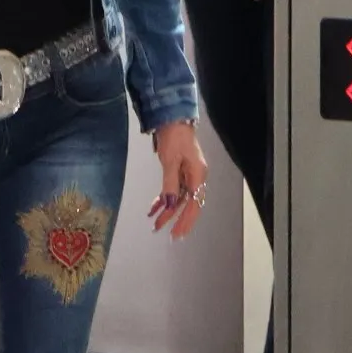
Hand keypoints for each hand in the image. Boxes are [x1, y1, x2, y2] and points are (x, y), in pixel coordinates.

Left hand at [147, 122, 210, 240]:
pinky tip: (154, 207)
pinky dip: (163, 198)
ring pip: (178, 198)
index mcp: (197, 175)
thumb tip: (170, 205)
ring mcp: (187, 174)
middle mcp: (195, 177)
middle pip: (187, 204)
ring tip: (154, 223)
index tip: (176, 234)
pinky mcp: (179, 170)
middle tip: (160, 231)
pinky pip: (173, 189)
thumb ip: (170, 184)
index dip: (185, 221)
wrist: (172, 118)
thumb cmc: (174, 138)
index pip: (194, 204)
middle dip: (173, 218)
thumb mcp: (170, 161)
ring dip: (166, 210)